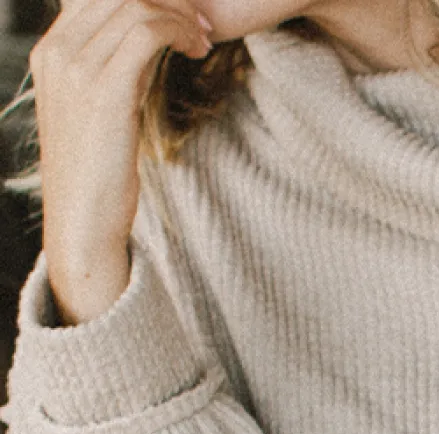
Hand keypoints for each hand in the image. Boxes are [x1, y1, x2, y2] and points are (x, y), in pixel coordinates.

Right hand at [32, 0, 213, 323]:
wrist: (83, 222)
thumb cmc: (99, 176)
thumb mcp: (101, 112)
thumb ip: (116, 72)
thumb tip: (149, 48)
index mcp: (51, 52)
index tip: (181, 17)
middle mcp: (56, 51)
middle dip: (165, 0)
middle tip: (200, 23)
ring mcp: (75, 67)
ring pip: (133, 5)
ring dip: (178, 16)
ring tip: (203, 39)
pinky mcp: (103, 89)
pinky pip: (145, 33)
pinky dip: (177, 33)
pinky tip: (197, 50)